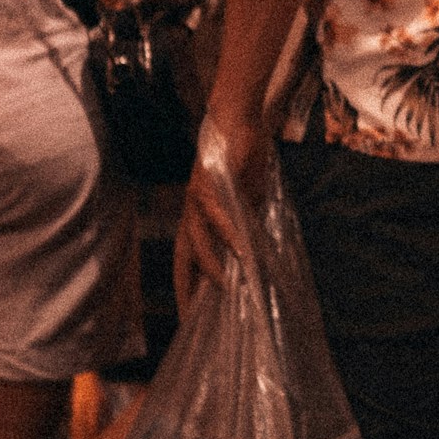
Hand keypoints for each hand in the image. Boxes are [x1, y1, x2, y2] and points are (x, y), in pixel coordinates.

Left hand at [173, 110, 268, 312]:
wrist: (237, 118)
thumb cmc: (242, 156)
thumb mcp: (247, 197)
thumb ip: (247, 220)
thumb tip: (256, 245)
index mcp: (199, 216)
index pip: (188, 258)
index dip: (189, 285)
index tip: (191, 315)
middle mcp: (191, 211)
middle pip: (182, 257)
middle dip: (185, 288)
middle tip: (190, 319)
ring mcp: (197, 198)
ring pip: (197, 240)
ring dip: (210, 266)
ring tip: (225, 288)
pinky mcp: (209, 183)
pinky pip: (218, 216)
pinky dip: (230, 234)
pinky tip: (243, 250)